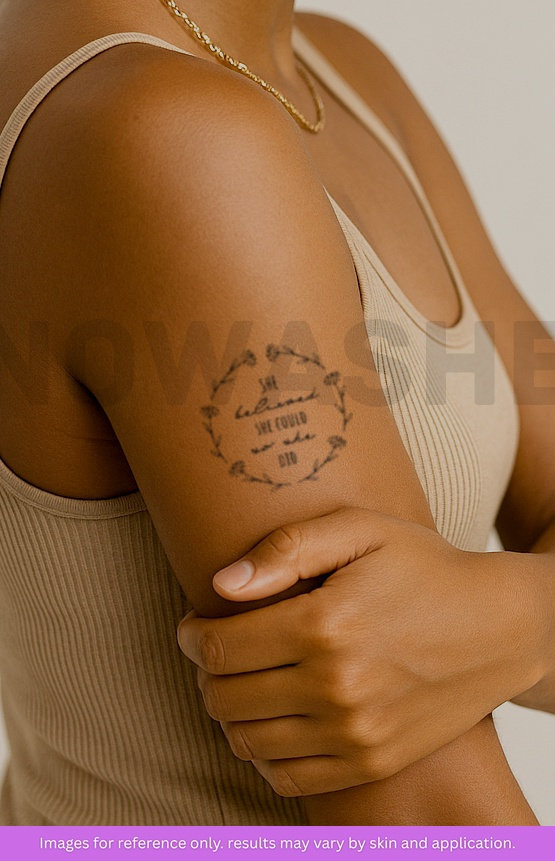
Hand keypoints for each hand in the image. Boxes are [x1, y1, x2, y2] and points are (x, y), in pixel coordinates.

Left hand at [177, 507, 544, 796]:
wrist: (499, 627)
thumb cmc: (424, 568)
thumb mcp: (361, 530)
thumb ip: (287, 549)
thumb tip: (221, 584)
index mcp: (325, 624)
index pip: (217, 648)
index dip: (190, 636)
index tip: (193, 625)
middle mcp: (336, 688)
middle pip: (223, 699)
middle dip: (205, 673)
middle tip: (217, 651)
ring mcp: (355, 734)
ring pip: (247, 741)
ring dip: (229, 713)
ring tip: (243, 683)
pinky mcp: (371, 761)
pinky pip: (287, 777)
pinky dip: (263, 752)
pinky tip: (272, 720)